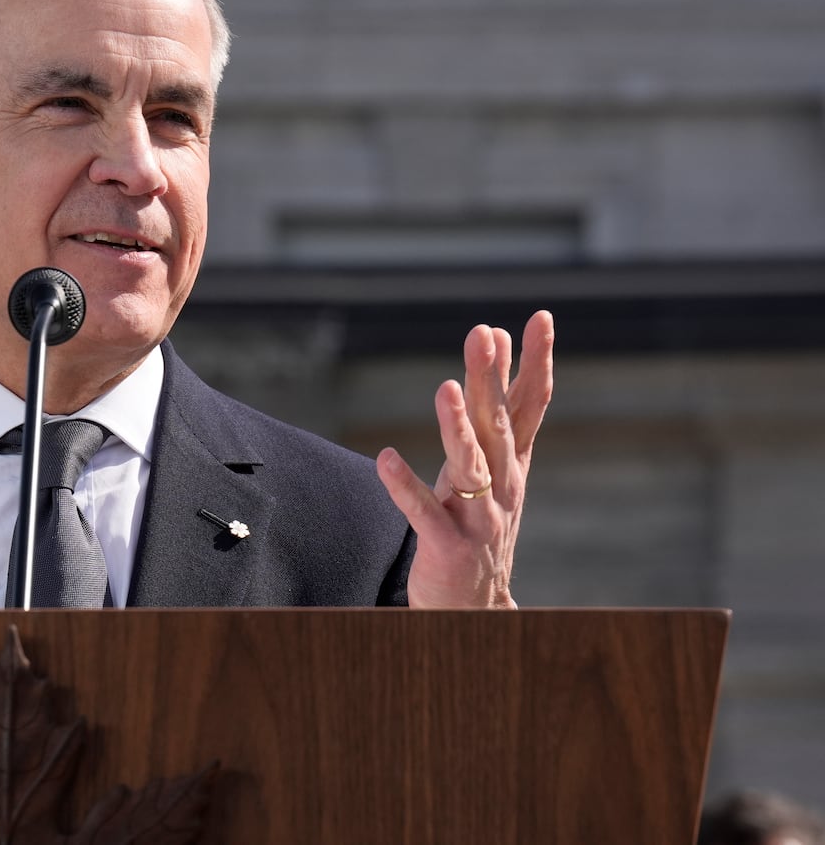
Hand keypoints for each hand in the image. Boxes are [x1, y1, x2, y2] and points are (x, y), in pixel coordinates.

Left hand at [376, 311, 553, 608]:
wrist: (476, 608)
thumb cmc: (477, 523)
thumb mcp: (490, 466)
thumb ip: (493, 410)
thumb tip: (495, 341)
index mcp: (514, 465)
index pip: (532, 406)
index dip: (537, 362)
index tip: (540, 317)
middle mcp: (504, 487)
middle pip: (499, 426)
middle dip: (491, 379)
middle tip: (482, 333)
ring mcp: (479, 518)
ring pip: (470, 466)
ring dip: (457, 427)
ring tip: (445, 387)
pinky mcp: (447, 546)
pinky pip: (424, 512)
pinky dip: (405, 486)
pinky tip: (385, 459)